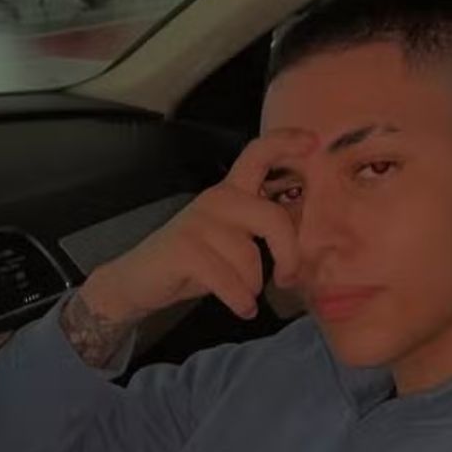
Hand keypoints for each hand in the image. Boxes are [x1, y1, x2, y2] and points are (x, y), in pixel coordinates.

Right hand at [80, 129, 314, 324]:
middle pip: (272, 218)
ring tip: (242, 297)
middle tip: (287, 279)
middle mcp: (216, 199)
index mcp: (230, 192)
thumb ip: (259, 232)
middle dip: (288, 254)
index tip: (313, 142)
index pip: (258, 154)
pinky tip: (241, 309)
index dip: (286, 143)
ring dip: (251, 286)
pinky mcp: (185, 248)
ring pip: (249, 258)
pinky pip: (229, 279)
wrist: (138, 281)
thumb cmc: (192, 263)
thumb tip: (302, 249)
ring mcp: (198, 222)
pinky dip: (239, 300)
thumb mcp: (230, 241)